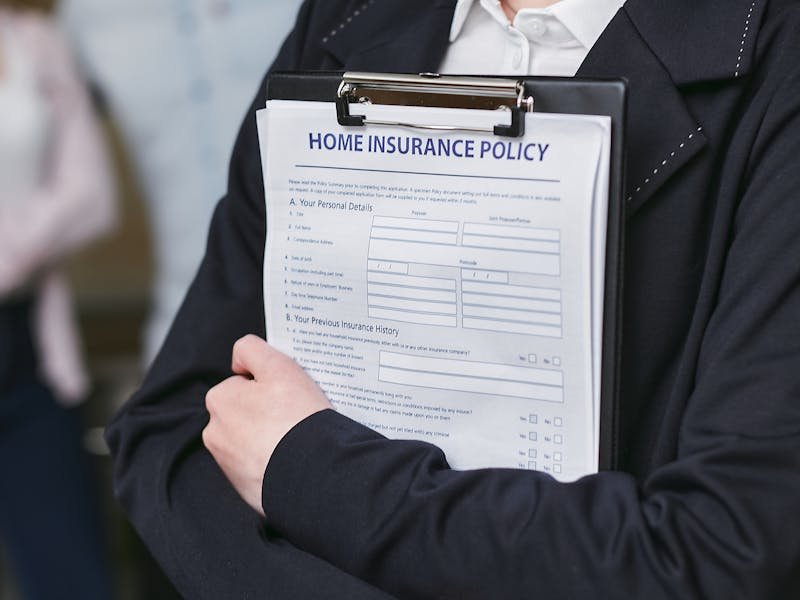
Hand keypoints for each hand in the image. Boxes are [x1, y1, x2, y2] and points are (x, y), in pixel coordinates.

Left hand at [203, 335, 331, 515]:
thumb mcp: (278, 367)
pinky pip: (260, 466)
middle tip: (294, 416)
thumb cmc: (296, 418)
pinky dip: (273, 461)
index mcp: (219, 400)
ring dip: (269, 437)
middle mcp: (215, 432)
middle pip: (247, 411)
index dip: (269, 385)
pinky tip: (291, 459)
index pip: (245, 382)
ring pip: (253, 439)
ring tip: (295, 440)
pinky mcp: (244, 487)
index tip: (287, 394)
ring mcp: (228, 463)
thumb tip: (239, 359)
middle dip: (266, 412)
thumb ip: (251, 349)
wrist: (313, 473)